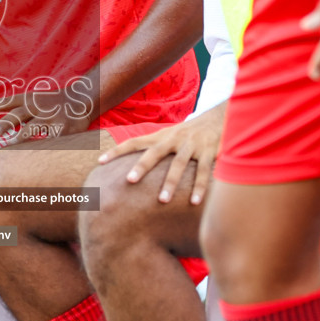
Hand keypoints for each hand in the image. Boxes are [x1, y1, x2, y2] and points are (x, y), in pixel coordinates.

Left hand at [0, 84, 95, 146]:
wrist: (80, 100)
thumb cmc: (50, 104)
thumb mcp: (33, 101)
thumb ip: (16, 111)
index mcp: (28, 98)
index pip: (5, 101)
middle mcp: (38, 106)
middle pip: (17, 114)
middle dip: (3, 123)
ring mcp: (51, 118)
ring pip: (32, 128)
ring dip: (19, 137)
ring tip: (7, 145)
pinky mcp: (63, 129)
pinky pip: (50, 140)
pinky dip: (40, 147)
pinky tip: (30, 156)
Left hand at [98, 111, 223, 205]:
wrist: (219, 118)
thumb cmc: (188, 134)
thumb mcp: (169, 136)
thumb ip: (152, 149)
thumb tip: (127, 166)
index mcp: (161, 136)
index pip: (134, 142)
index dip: (117, 151)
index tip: (100, 162)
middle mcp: (174, 139)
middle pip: (154, 153)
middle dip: (141, 166)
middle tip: (129, 181)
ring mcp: (191, 145)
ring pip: (179, 165)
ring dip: (170, 183)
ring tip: (162, 200)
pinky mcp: (209, 151)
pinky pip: (204, 172)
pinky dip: (200, 187)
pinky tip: (194, 202)